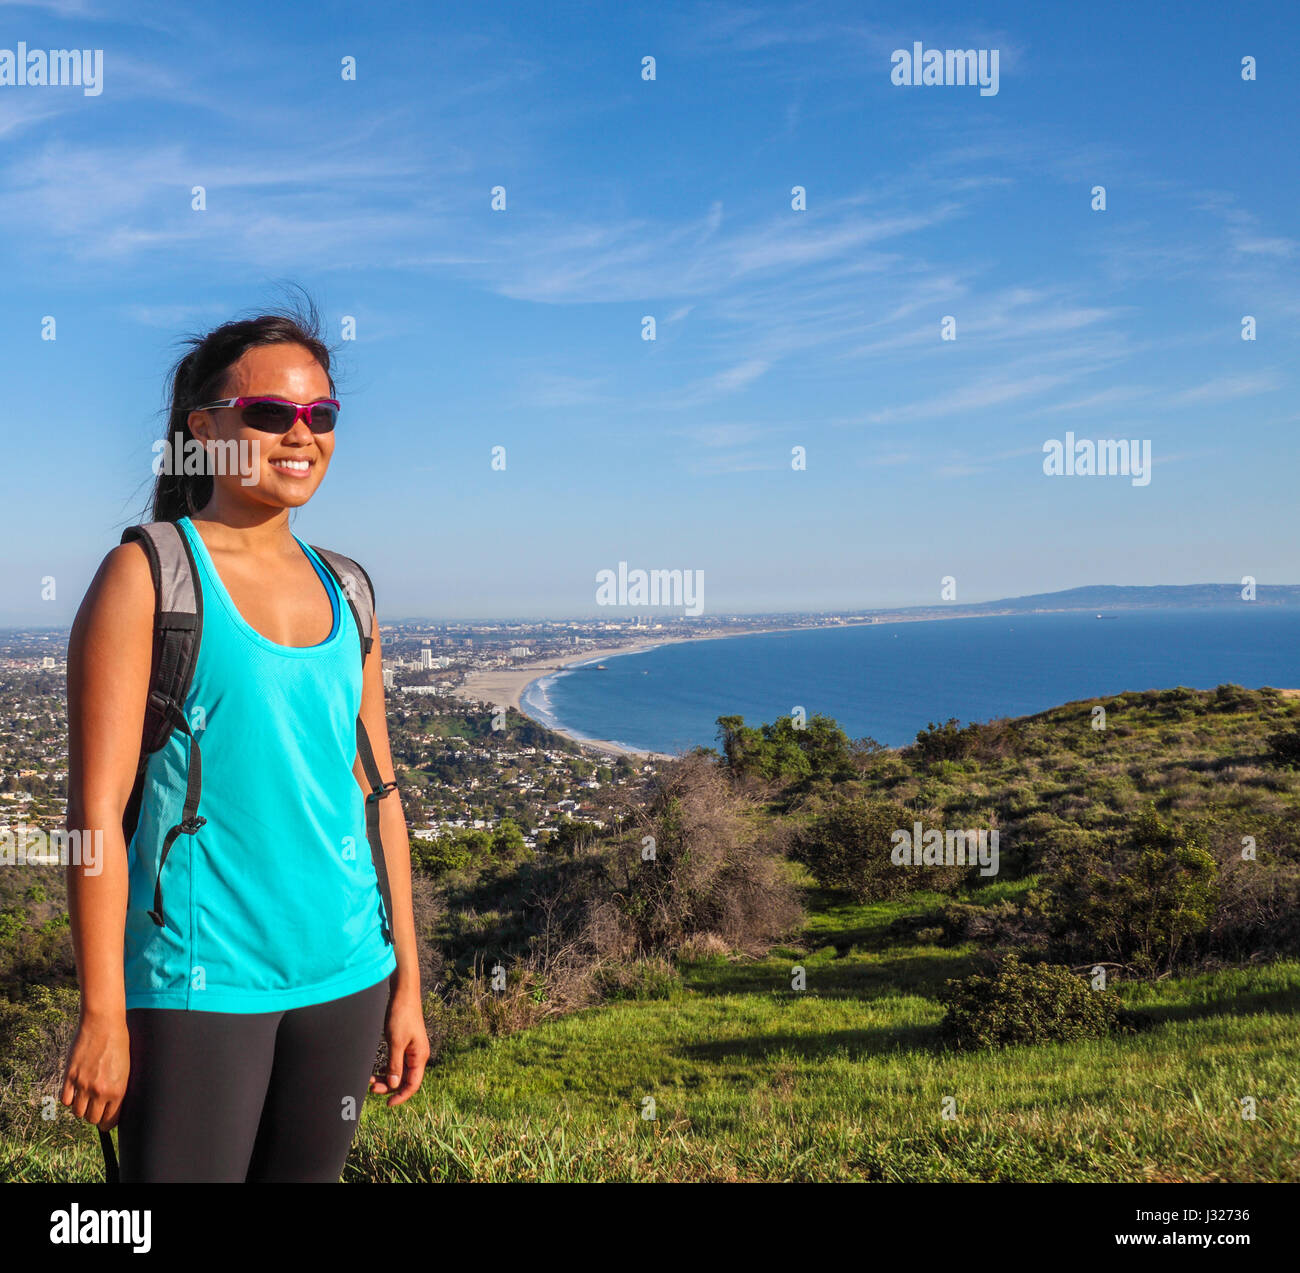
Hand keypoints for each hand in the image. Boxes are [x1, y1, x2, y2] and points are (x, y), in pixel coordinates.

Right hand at [60, 1012, 129, 1129]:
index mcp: (118, 1090)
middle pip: (92, 1119)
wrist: (104, 1025)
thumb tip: (112, 1108)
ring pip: (77, 1112)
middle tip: (95, 1107)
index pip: (110, 1120)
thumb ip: (118, 1089)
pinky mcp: (69, 1077)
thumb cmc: (119, 1045)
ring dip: (80, 1108)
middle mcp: (100, 1091)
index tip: (106, 1121)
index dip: (107, 1122)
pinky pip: (65, 1100)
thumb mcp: (126, 1069)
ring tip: (85, 1098)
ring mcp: (83, 1085)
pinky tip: (74, 1091)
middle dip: (94, 1115)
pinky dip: (68, 1099)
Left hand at [368, 990, 428, 1106]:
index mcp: (419, 1056)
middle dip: (388, 1087)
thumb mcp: (396, 1042)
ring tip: (370, 1079)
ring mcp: (411, 1049)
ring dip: (386, 1078)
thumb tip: (393, 1085)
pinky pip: (397, 1063)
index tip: (387, 1104)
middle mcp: (418, 1055)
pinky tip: (377, 1070)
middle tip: (371, 1087)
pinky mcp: (405, 1044)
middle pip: (405, 1080)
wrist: (403, 994)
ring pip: (400, 1072)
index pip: (413, 1084)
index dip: (400, 1096)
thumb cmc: (401, 1015)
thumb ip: (395, 1064)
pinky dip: (387, 1068)